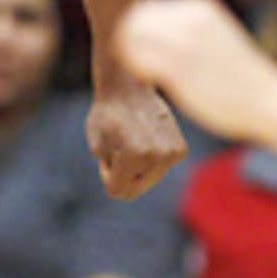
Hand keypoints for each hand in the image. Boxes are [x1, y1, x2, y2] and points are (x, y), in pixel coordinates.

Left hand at [86, 76, 187, 198]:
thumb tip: (125, 192)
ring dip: (135, 168)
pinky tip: (145, 139)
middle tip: (119, 147)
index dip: (106, 174)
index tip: (107, 153)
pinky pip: (158, 170)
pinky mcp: (180, 149)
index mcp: (135, 155)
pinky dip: (149, 160)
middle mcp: (158, 155)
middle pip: (133, 190)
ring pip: (146, 181)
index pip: (116, 191)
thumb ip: (109, 172)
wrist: (130, 86)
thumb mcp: (96, 145)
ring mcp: (172, 152)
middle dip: (121, 174)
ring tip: (132, 141)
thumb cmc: (107, 114)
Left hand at [115, 0, 276, 140]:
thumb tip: (145, 34)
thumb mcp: (211, 38)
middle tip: (135, 67)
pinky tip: (149, 83)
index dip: (134, 31)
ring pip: (131, 37)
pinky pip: (137, 60)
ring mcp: (184, 39)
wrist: (268, 99)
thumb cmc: (237, 77)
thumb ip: (183, 31)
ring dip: (128, 57)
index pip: (145, 7)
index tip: (140, 53)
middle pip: (132, 19)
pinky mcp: (179, 66)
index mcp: (198, 5)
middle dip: (125, 42)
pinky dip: (134, 71)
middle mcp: (190, 16)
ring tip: (144, 75)